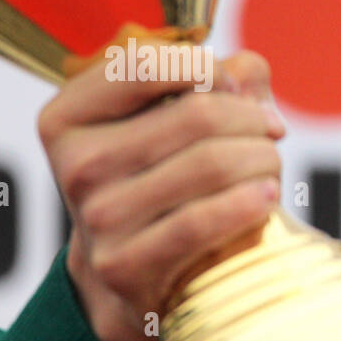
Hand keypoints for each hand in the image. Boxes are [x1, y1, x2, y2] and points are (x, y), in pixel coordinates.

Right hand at [38, 45, 285, 340]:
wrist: (135, 277)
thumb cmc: (165, 184)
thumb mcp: (170, 126)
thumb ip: (212, 80)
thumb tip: (246, 74)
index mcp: (69, 118)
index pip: (145, 63)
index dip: (208, 68)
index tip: (235, 90)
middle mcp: (75, 165)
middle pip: (197, 114)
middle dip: (251, 121)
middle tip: (270, 135)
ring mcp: (97, 219)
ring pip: (211, 163)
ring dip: (262, 160)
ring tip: (270, 168)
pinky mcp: (125, 266)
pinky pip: (203, 222)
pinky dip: (249, 203)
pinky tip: (268, 196)